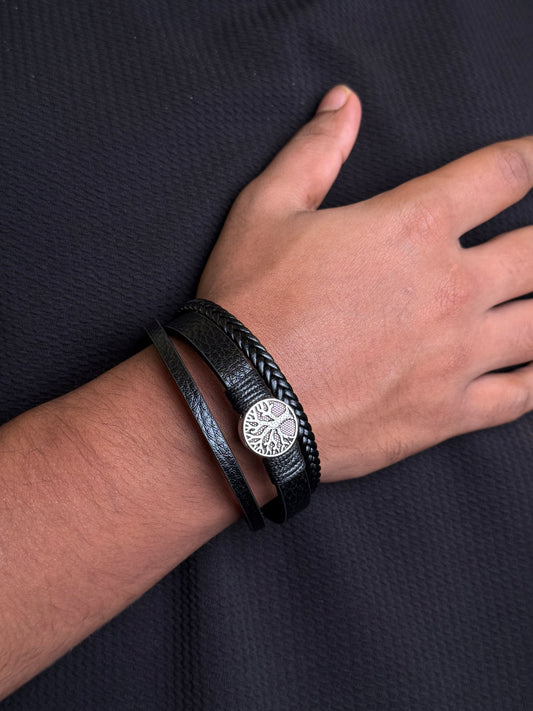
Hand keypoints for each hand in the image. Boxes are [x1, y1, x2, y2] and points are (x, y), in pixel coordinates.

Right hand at [198, 85, 532, 482]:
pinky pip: (522, 396)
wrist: (238, 400)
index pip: (502, 175)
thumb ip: (313, 152)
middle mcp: (452, 288)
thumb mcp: (264, 209)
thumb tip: (343, 103)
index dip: (529, 160)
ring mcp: (457, 355)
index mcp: (414, 227)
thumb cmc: (249, 304)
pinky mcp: (447, 413)